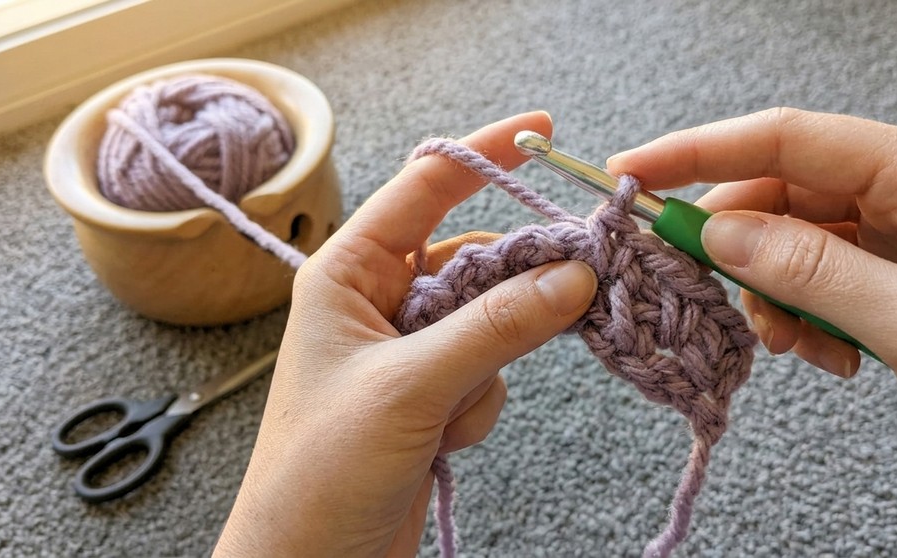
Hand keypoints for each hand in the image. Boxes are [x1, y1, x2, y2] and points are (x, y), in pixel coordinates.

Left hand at [213, 112, 597, 556]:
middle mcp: (377, 300)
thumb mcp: (410, 387)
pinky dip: (481, 402)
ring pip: (491, 317)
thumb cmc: (321, 469)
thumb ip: (494, 326)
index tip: (544, 130)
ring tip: (450, 409)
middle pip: (473, 256)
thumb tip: (572, 275)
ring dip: (491, 361)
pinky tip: (444, 439)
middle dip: (514, 281)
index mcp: (347, 272)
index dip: (484, 153)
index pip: (423, 188)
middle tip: (575, 286)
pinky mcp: (432, 392)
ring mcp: (409, 348)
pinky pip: (489, 368)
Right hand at [607, 107, 896, 445]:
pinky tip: (834, 356)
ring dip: (778, 295)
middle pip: (787, 193)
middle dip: (741, 249)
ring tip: (800, 349)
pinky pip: (830, 275)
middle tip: (708, 296)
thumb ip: (812, 272)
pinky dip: (811, 315)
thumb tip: (719, 235)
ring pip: (802, 240)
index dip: (700, 150)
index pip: (791, 138)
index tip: (633, 170)